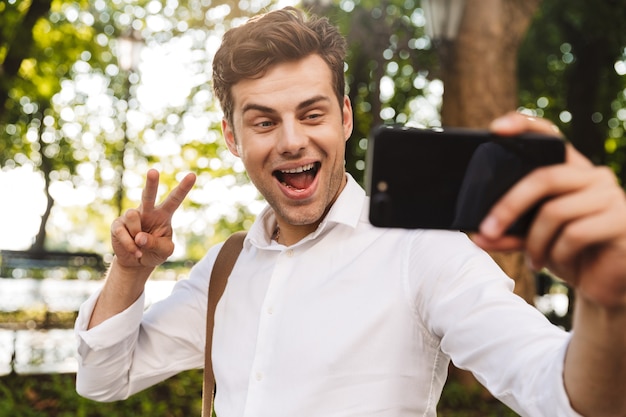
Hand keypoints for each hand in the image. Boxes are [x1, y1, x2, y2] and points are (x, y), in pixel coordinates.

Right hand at [111, 169, 196, 268]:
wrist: (137, 263)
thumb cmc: (155, 252)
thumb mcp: (165, 251)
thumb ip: (156, 244)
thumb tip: (140, 237)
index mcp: (164, 214)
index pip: (174, 199)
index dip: (183, 188)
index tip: (193, 175)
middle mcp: (148, 211)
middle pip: (149, 195)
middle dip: (151, 183)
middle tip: (153, 171)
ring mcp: (132, 217)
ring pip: (132, 216)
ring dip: (137, 235)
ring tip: (140, 245)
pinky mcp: (118, 225)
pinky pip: (122, 232)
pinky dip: (129, 246)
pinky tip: (134, 251)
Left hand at [471, 112, 625, 307]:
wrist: (606, 283)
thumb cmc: (569, 252)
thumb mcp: (532, 239)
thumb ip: (508, 232)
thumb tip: (477, 235)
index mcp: (570, 170)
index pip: (550, 134)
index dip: (523, 125)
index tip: (495, 129)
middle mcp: (593, 175)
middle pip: (543, 178)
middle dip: (509, 206)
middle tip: (487, 230)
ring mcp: (610, 196)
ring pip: (555, 211)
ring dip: (535, 242)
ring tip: (532, 259)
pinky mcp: (621, 221)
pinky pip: (575, 234)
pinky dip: (557, 254)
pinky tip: (556, 263)